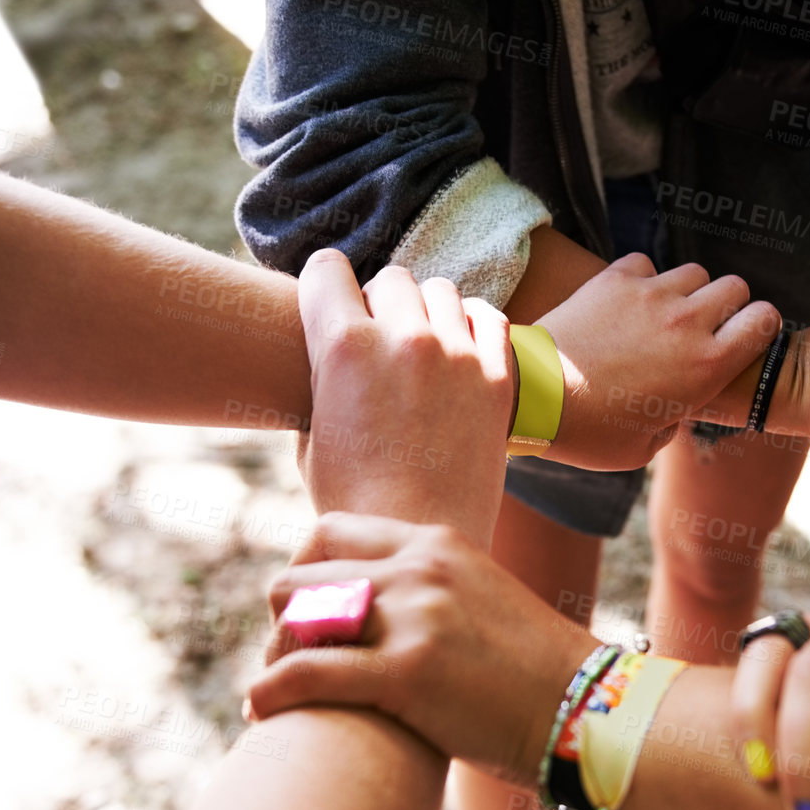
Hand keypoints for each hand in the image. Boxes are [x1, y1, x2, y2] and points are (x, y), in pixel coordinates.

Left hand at [246, 512, 598, 778]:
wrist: (589, 712)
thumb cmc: (535, 672)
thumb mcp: (481, 601)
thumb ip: (430, 590)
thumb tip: (375, 607)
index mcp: (437, 544)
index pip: (329, 533)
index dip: (302, 574)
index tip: (304, 615)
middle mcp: (421, 569)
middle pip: (300, 575)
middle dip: (283, 620)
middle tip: (291, 661)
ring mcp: (415, 618)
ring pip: (294, 618)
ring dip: (274, 655)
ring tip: (277, 689)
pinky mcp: (407, 674)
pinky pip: (304, 674)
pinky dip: (269, 693)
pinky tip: (260, 710)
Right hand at [294, 253, 512, 546]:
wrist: (421, 540)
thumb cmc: (353, 502)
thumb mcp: (312, 436)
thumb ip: (323, 380)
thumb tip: (328, 355)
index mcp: (342, 347)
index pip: (326, 269)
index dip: (325, 287)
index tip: (331, 306)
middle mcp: (402, 337)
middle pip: (390, 278)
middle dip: (380, 302)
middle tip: (380, 340)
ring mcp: (456, 353)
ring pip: (440, 290)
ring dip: (427, 311)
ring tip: (422, 348)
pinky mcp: (498, 374)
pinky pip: (488, 316)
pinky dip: (473, 326)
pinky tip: (462, 352)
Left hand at [537, 253, 779, 469]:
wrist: (532, 397)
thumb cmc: (589, 433)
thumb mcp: (646, 447)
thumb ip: (677, 418)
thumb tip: (678, 403)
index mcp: (707, 366)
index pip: (765, 320)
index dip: (760, 326)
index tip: (743, 338)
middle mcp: (687, 323)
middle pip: (735, 286)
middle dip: (727, 305)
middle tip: (703, 327)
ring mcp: (651, 296)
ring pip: (693, 272)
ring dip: (685, 290)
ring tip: (662, 316)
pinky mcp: (615, 279)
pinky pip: (646, 263)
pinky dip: (641, 279)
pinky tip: (626, 303)